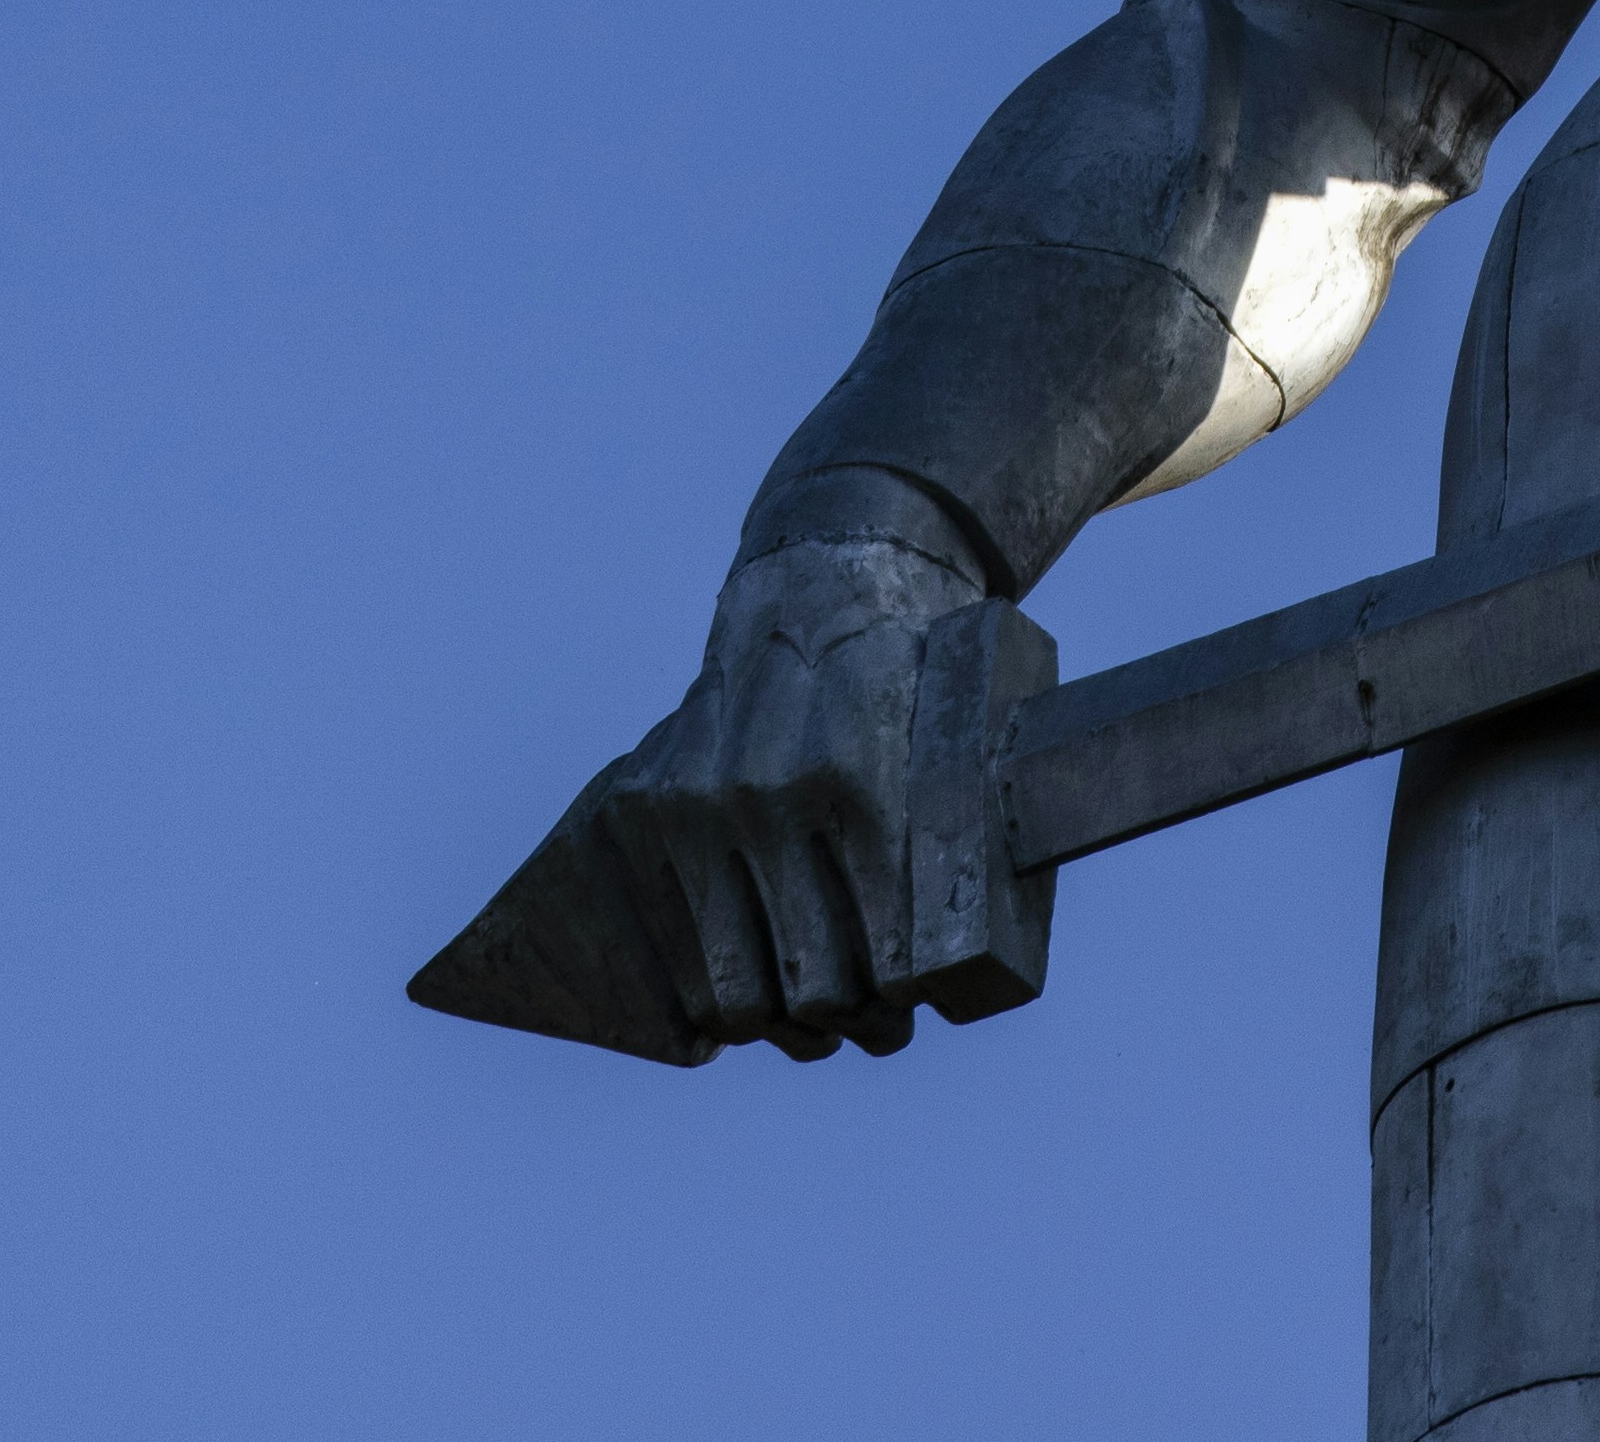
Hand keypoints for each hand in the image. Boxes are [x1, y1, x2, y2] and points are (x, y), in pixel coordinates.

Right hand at [570, 528, 987, 1061]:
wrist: (817, 575)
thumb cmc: (906, 662)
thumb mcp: (951, 733)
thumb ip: (947, 835)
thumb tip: (947, 972)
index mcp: (859, 777)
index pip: (879, 958)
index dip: (895, 1006)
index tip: (904, 1010)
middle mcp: (770, 793)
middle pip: (808, 985)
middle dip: (846, 1022)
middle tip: (869, 1023)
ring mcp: (700, 802)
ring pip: (732, 982)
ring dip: (775, 1022)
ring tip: (808, 1021)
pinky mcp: (648, 806)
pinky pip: (673, 943)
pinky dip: (706, 987)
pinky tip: (742, 992)